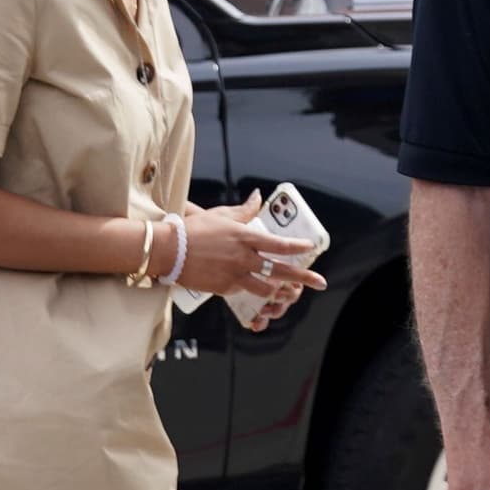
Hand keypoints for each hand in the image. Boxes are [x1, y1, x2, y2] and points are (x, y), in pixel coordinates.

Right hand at [166, 203, 323, 327]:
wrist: (169, 251)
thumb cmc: (194, 229)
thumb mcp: (222, 215)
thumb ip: (244, 210)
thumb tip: (258, 196)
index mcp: (245, 237)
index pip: (279, 244)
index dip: (297, 247)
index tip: (310, 248)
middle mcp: (244, 258)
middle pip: (281, 271)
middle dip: (303, 278)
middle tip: (320, 283)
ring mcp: (235, 276)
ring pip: (265, 288)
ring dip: (279, 290)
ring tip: (290, 293)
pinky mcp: (224, 289)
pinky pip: (243, 291)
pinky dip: (250, 290)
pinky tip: (254, 289)